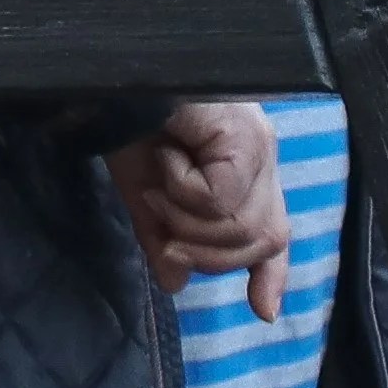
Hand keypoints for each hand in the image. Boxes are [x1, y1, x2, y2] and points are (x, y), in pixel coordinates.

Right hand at [109, 100, 288, 319]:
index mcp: (246, 167)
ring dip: (185, 219)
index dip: (271, 273)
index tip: (263, 311)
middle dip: (203, 249)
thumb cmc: (127, 120)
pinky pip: (220, 199)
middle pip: (259, 239)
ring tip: (156, 184)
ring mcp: (259, 145)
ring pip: (240, 226)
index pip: (274, 231)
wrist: (113, 76)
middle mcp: (263, 155)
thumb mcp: (143, 190)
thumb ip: (164, 237)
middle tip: (157, 213)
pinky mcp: (246, 137)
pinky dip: (183, 191)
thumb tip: (175, 284)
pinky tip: (166, 158)